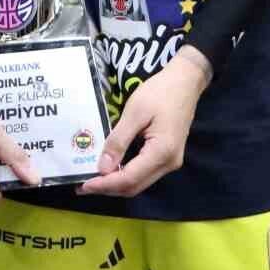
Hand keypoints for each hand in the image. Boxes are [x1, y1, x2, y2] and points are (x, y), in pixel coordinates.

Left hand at [79, 48, 209, 198]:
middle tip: (83, 185)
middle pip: (134, 187)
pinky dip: (126, 174)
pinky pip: (144, 172)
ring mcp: (170, 161)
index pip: (129, 179)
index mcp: (162, 153)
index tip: (83, 185)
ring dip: (116, 184)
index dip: (105, 184)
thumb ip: (119, 141)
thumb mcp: (135, 112)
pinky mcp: (167, 155)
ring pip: (140, 182)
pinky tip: (112, 169)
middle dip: (108, 188)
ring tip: (94, 179)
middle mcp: (168, 164)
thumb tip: (102, 168)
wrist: (186, 81)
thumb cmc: (160, 92)